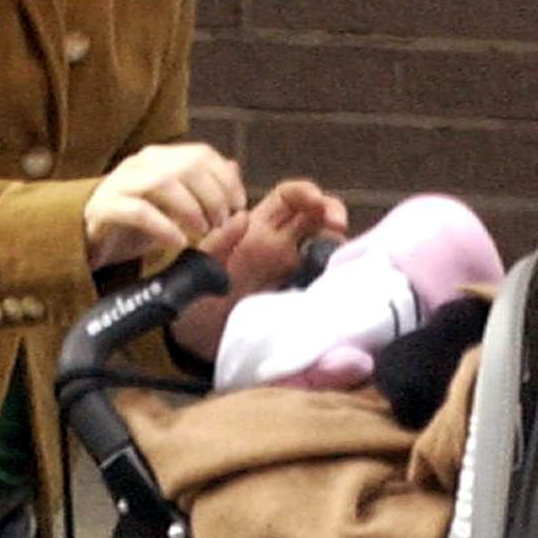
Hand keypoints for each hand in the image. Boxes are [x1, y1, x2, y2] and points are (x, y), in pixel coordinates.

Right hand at [82, 141, 245, 268]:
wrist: (89, 242)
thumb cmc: (137, 225)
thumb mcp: (177, 207)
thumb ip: (206, 189)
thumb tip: (234, 168)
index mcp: (160, 158)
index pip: (202, 154)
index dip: (226, 179)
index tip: (238, 206)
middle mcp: (140, 164)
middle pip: (186, 167)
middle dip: (212, 196)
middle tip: (221, 223)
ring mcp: (120, 183)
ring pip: (163, 182)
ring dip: (191, 208)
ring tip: (203, 231)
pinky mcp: (104, 208)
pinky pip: (139, 211)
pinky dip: (164, 226)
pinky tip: (178, 241)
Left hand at [201, 177, 349, 297]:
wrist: (197, 344)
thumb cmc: (194, 302)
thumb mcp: (199, 269)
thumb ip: (217, 241)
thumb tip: (243, 216)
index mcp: (255, 232)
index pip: (287, 198)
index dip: (304, 192)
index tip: (316, 202)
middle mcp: (278, 248)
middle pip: (314, 216)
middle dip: (332, 211)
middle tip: (339, 226)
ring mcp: (291, 274)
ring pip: (324, 246)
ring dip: (338, 245)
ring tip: (343, 256)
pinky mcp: (298, 300)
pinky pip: (323, 282)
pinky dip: (337, 277)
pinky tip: (339, 283)